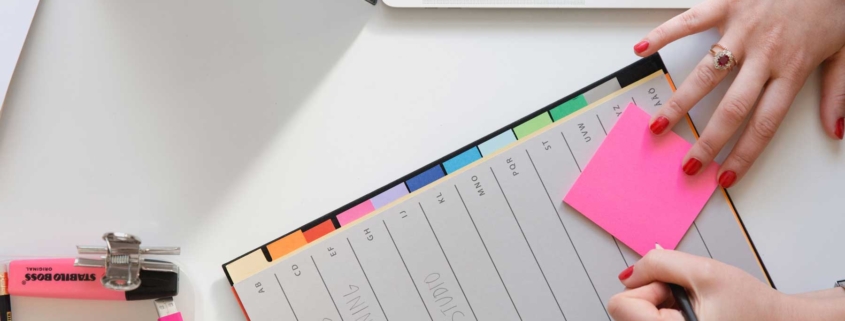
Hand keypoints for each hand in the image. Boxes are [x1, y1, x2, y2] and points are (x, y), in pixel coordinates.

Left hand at [608, 249, 844, 320]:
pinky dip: (665, 312)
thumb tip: (628, 274)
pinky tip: (690, 313)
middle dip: (654, 296)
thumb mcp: (705, 272)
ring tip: (694, 306)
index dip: (645, 288)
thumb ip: (659, 265)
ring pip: (637, 315)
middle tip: (689, 297)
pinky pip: (649, 320)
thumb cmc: (750, 304)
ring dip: (661, 304)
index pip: (620, 305)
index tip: (673, 289)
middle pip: (626, 310)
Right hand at [633, 0, 844, 187]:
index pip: (764, 123)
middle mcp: (764, 53)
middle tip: (688, 163)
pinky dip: (663, 34)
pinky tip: (642, 49)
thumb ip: (839, 91)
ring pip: (705, 74)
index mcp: (792, 68)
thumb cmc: (834, 3)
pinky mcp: (727, 4)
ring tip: (659, 125)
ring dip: (679, 103)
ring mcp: (741, 29)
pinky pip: (689, 21)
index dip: (743, 154)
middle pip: (730, 108)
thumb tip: (835, 128)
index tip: (724, 176)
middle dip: (706, 142)